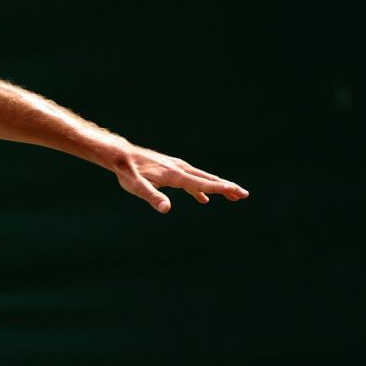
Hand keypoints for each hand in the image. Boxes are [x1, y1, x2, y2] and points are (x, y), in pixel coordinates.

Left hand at [106, 139, 248, 212]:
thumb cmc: (128, 172)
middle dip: (226, 187)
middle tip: (243, 194)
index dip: (219, 188)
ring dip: (218, 187)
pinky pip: (191, 181)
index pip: (201, 184)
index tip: (235, 191)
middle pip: (207, 179)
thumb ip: (152, 197)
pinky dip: (200, 189)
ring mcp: (177, 168)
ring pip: (202, 179)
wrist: (121, 156)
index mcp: (174, 175)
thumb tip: (166, 209)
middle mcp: (179, 169)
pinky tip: (204, 199)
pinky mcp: (172, 170)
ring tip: (233, 195)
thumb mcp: (137, 187)